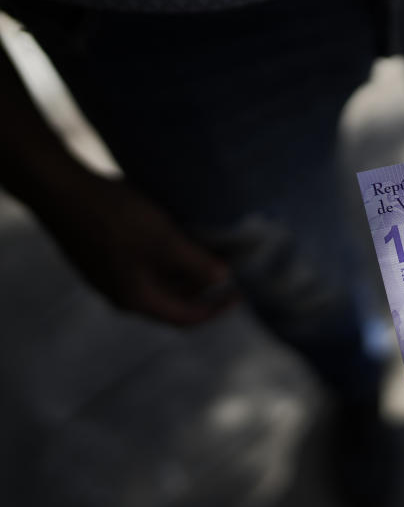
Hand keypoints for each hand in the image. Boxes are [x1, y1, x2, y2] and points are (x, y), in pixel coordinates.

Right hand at [41, 173, 238, 325]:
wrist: (59, 188)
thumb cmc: (114, 217)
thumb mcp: (165, 241)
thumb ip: (196, 264)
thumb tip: (222, 279)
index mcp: (137, 299)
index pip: (186, 318)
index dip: (217, 309)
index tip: (240, 293)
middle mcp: (121, 293)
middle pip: (173, 300)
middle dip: (203, 287)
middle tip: (228, 267)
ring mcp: (108, 275)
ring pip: (157, 281)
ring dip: (184, 271)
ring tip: (209, 250)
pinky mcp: (101, 255)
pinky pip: (143, 265)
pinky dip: (166, 258)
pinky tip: (178, 236)